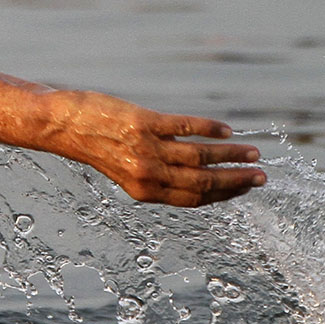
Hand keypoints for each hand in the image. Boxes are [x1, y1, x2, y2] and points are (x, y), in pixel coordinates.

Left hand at [47, 91, 265, 206]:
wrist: (62, 125)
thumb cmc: (95, 144)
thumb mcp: (124, 169)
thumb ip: (154, 174)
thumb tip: (192, 172)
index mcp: (143, 191)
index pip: (192, 199)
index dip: (223, 196)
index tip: (245, 189)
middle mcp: (146, 175)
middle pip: (201, 183)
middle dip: (235, 181)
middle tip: (262, 177)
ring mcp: (146, 150)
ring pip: (198, 157)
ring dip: (230, 155)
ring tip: (252, 152)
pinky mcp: (144, 124)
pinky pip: (185, 128)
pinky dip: (209, 130)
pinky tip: (226, 130)